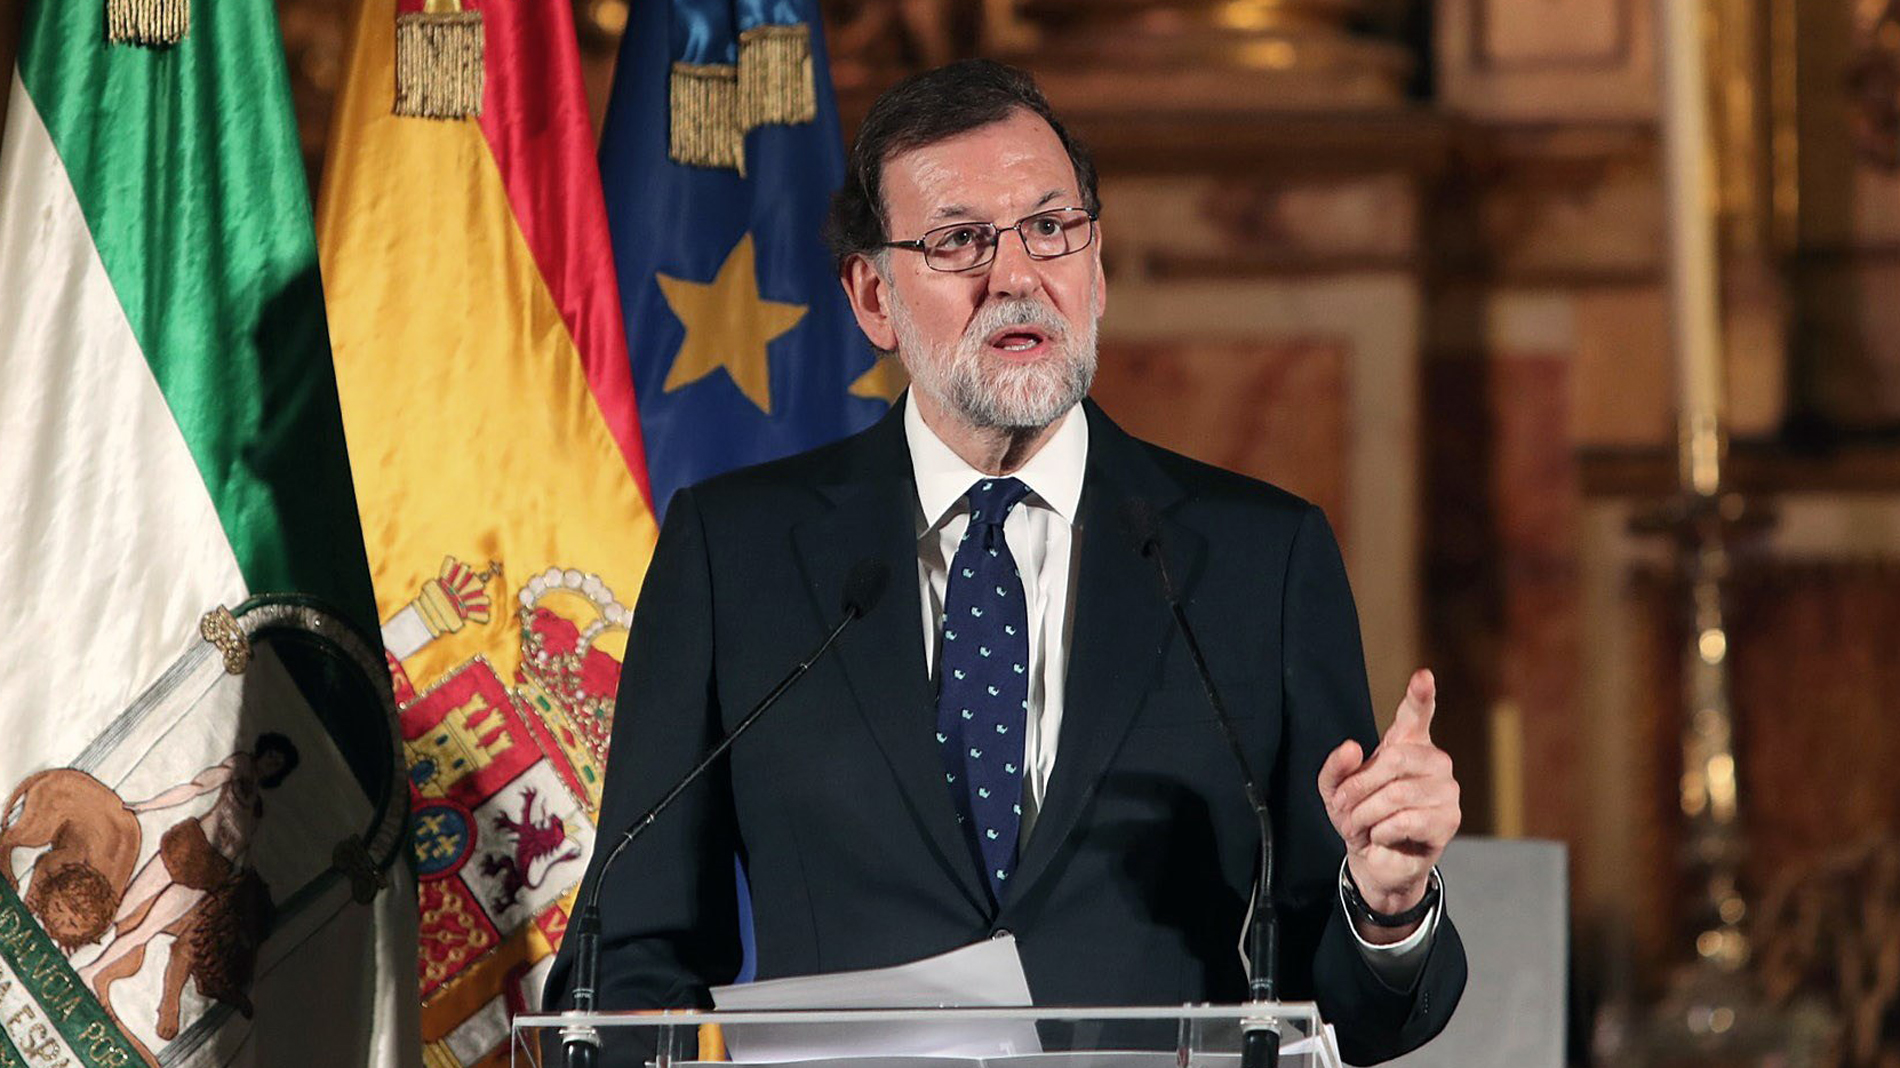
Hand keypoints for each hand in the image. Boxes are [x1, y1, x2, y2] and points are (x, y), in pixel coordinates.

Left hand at [1316, 669, 1460, 940]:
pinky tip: (1382, 835)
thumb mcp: (1334, 790)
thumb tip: (1353, 747)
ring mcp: (1446, 790)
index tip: (1423, 676)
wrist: (1375, 859)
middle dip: (1358, 787)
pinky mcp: (1449, 820)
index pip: (1416, 713)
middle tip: (1343, 807)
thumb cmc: (1359, 816)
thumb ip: (1336, 767)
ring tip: (1360, 825)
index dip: (1420, 694)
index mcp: (1407, 745)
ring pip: (1397, 794)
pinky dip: (1382, 831)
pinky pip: (1406, 820)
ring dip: (1366, 814)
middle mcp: (1433, 761)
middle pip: (1393, 760)